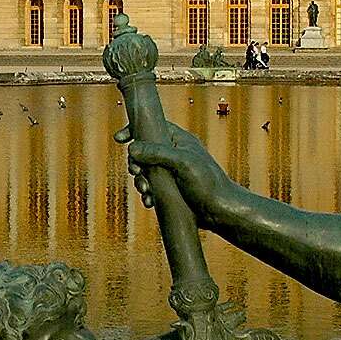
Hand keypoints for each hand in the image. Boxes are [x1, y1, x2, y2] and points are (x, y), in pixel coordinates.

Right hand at [115, 121, 231, 219]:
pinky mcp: (171, 190)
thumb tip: (132, 148)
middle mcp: (175, 154)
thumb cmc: (208, 184)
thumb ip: (158, 153)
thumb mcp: (183, 163)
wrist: (221, 212)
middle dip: (136, 164)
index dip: (134, 130)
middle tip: (137, 173)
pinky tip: (150, 202)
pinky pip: (151, 188)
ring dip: (141, 182)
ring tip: (147, 192)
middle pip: (144, 152)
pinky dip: (147, 195)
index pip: (153, 127)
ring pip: (146, 172)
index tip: (120, 139)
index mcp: (180, 141)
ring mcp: (172, 173)